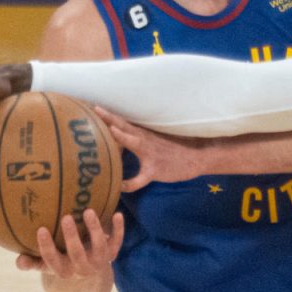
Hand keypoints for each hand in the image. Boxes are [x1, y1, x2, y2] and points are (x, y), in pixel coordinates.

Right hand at [16, 208, 124, 277]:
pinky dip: (118, 230)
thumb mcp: (46, 266)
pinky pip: (116, 242)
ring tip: (88, 211)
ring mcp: (98, 262)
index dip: (46, 247)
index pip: (52, 260)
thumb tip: (18, 261)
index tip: (41, 229)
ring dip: (95, 230)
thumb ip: (31, 263)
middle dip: (72, 237)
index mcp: (62, 270)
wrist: (90, 278)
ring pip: (99, 247)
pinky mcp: (111, 254)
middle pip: (77, 254)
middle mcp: (81, 268)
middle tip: (66, 217)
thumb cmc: (62, 263)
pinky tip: (117, 214)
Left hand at [95, 107, 212, 191]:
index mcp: (144, 132)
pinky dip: (130, 183)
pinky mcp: (155, 170)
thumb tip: (119, 133)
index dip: (109, 113)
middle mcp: (146, 140)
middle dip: (110, 118)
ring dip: (123, 137)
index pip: (124, 120)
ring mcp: (151, 154)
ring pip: (135, 144)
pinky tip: (120, 186)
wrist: (198, 157)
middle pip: (125, 126)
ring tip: (111, 131)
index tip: (93, 105)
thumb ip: (139, 135)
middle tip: (95, 108)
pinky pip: (140, 179)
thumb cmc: (176, 149)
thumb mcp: (157, 137)